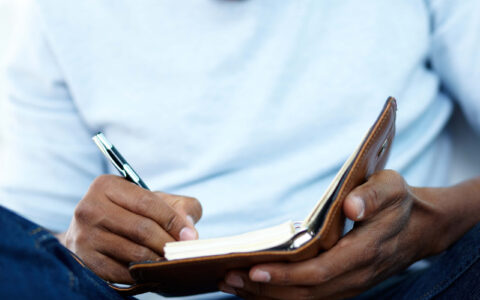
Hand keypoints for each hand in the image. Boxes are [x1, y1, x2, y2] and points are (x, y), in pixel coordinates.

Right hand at [57, 175, 201, 282]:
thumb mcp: (154, 199)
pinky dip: (141, 275)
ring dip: (157, 260)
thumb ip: (180, 207)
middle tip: (182, 252)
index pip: (148, 203)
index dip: (173, 220)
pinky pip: (121, 272)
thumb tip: (189, 232)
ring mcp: (84, 236)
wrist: (93, 232)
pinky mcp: (84, 261)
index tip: (190, 236)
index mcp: (107, 186)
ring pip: (133, 253)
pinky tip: (152, 272)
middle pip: (141, 229)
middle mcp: (90, 208)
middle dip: (167, 242)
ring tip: (170, 262)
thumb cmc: (132, 212)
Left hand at [220, 170, 443, 299]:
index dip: (287, 274)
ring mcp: (349, 284)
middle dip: (265, 288)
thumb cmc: (399, 202)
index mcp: (365, 251)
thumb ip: (373, 195)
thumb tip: (350, 206)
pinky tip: (254, 286)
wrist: (418, 228)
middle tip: (227, 277)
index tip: (254, 268)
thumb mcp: (392, 187)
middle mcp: (355, 275)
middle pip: (306, 292)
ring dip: (266, 295)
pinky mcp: (342, 285)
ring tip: (231, 283)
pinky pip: (308, 297)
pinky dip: (279, 295)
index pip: (320, 271)